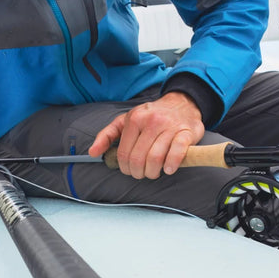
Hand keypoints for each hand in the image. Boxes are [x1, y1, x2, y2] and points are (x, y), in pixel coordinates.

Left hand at [89, 92, 204, 178]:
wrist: (181, 104)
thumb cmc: (150, 116)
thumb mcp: (124, 121)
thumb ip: (106, 136)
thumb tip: (92, 153)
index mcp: (134, 119)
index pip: (124, 153)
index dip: (124, 168)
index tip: (129, 170)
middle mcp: (151, 121)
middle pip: (138, 158)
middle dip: (138, 172)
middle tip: (141, 174)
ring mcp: (169, 126)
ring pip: (155, 158)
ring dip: (152, 172)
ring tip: (153, 173)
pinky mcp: (186, 133)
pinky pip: (177, 152)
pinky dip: (171, 165)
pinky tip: (168, 170)